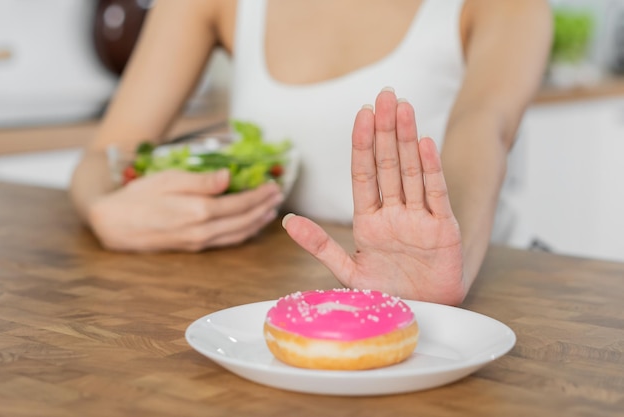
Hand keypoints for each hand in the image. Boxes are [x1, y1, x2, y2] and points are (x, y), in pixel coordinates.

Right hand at [87, 169, 283, 251]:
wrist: (113, 224)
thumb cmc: (138, 196)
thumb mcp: (168, 179)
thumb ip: (201, 181)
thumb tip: (229, 177)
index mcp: (198, 210)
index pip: (240, 203)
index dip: (260, 195)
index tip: (274, 185)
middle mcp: (202, 230)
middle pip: (244, 220)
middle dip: (264, 208)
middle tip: (278, 196)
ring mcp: (198, 242)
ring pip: (238, 234)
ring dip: (258, 223)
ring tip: (271, 211)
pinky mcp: (193, 247)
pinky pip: (226, 242)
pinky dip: (243, 233)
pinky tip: (250, 226)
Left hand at [282, 88, 465, 304]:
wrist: (422, 314)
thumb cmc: (387, 292)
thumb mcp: (347, 272)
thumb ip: (319, 245)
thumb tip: (286, 220)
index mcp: (368, 220)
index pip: (363, 174)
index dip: (361, 144)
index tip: (361, 114)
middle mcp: (394, 213)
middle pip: (388, 164)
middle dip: (384, 130)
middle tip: (385, 95)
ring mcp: (419, 218)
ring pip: (412, 171)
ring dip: (407, 139)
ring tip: (403, 108)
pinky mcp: (444, 229)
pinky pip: (435, 195)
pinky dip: (431, 169)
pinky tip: (425, 143)